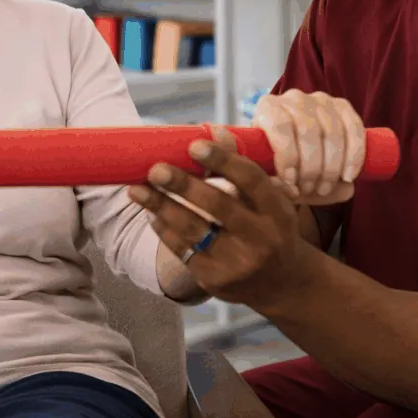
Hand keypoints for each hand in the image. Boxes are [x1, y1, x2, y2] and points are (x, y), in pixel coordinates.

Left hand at [130, 139, 314, 309]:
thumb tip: (215, 132)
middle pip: (218, 206)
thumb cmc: (270, 229)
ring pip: (192, 230)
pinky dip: (163, 228)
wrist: (281, 285)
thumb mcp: (270, 202)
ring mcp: (237, 263)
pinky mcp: (214, 280)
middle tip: (156, 169)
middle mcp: (262, 239)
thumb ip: (242, 170)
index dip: (223, 161)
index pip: (251, 181)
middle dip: (183, 185)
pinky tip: (151, 213)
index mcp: (278, 212)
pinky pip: (182, 250)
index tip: (195, 146)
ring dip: (160, 207)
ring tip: (136, 189)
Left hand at [253, 90, 365, 205]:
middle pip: (308, 131)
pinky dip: (354, 155)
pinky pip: (354, 129)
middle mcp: (294, 98)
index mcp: (268, 108)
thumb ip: (271, 182)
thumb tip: (288, 189)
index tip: (290, 182)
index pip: (279, 125)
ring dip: (332, 166)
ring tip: (325, 188)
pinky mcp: (342, 106)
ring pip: (332, 132)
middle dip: (312, 167)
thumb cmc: (276, 161)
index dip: (287, 156)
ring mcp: (320, 100)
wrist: (294, 150)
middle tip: (310, 189)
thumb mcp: (266, 171)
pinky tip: (349, 176)